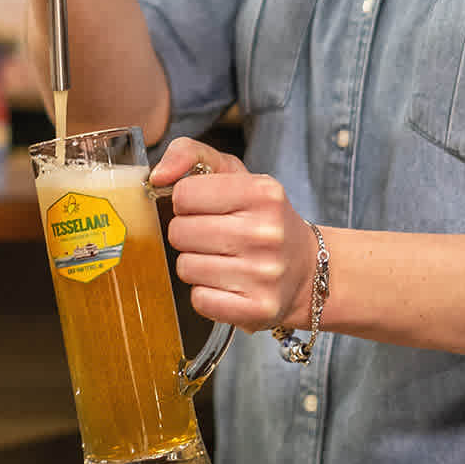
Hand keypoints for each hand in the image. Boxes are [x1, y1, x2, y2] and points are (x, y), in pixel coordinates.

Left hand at [151, 137, 316, 330]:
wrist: (306, 270)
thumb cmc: (261, 218)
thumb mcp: (235, 174)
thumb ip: (190, 154)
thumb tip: (158, 176)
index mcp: (262, 193)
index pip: (184, 194)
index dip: (186, 202)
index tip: (204, 208)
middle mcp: (266, 232)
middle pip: (180, 232)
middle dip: (188, 234)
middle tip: (212, 237)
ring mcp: (263, 274)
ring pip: (186, 267)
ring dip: (195, 264)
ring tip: (221, 260)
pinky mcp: (257, 309)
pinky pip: (199, 299)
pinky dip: (205, 293)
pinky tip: (226, 284)